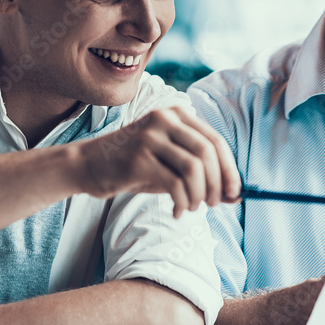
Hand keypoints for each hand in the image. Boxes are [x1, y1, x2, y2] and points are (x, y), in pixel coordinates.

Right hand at [78, 107, 241, 216]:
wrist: (89, 165)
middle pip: (208, 153)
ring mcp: (150, 137)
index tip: (235, 192)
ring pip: (194, 169)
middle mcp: (164, 119)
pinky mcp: (138, 158)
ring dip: (199, 195)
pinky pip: (175, 184)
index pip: (215, 141)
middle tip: (213, 204)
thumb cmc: (135, 166)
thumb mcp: (170, 164)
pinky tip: (177, 210)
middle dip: (217, 184)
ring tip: (191, 207)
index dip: (229, 169)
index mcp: (176, 114)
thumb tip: (235, 195)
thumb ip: (201, 174)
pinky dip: (183, 202)